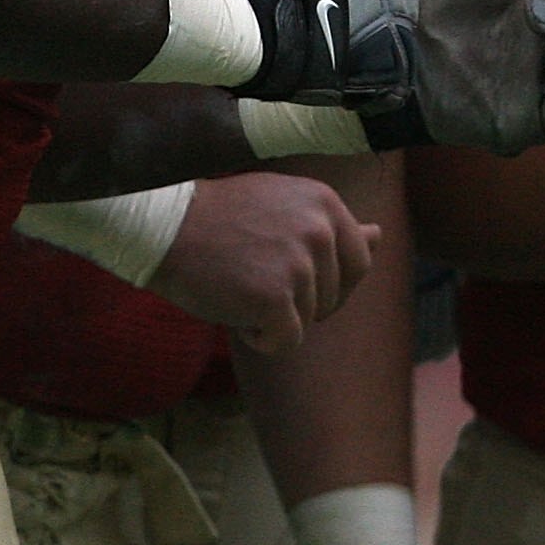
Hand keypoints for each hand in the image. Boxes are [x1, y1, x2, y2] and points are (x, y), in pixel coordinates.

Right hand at [153, 173, 376, 353]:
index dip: (329, 283)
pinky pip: (286, 341)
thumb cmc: (221, 218)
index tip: (290, 277)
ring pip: (309, 320)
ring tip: (239, 283)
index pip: (360, 262)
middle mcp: (320, 229)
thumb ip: (332, 225)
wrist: (165, 227)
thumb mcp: (285, 206)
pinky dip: (260, 338)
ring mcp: (299, 263)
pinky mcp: (275, 297)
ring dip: (274, 317)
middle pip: (335, 297)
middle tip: (254, 276)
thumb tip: (378, 235)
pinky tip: (235, 310)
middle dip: (300, 302)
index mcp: (326, 203)